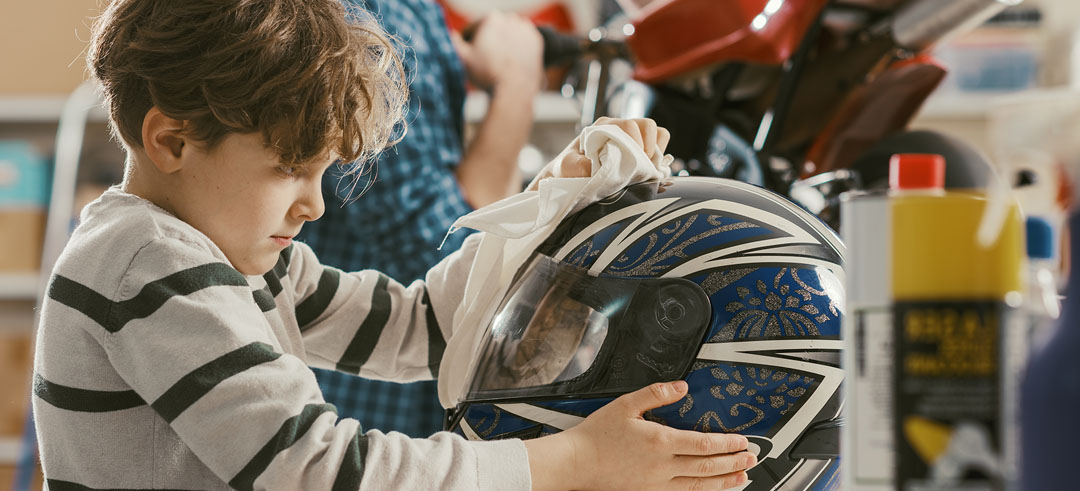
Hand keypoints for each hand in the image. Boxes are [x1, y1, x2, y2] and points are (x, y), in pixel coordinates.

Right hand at [451, 12, 542, 92]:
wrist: (515, 90)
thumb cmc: (487, 75)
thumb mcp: (463, 58)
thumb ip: (453, 42)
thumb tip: (452, 34)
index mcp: (491, 18)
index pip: (473, 29)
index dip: (468, 44)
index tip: (471, 57)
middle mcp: (511, 18)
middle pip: (491, 30)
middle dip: (487, 42)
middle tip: (485, 62)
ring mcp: (526, 29)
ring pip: (507, 35)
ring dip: (502, 44)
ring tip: (499, 63)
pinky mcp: (537, 40)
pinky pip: (521, 42)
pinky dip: (517, 48)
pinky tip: (511, 62)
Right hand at [525, 381, 755, 490]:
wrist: (576, 463)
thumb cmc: (597, 436)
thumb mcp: (626, 405)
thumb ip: (656, 393)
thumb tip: (681, 386)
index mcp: (660, 442)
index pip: (704, 445)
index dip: (728, 444)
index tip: (743, 441)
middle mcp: (662, 466)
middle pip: (707, 467)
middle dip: (733, 463)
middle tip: (752, 459)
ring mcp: (656, 483)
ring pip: (699, 485)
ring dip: (724, 481)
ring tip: (742, 478)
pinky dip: (703, 490)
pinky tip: (711, 488)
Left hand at [527, 117, 671, 189]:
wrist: (566, 175)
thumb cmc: (567, 170)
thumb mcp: (568, 167)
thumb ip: (582, 166)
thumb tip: (601, 168)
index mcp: (602, 127)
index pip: (629, 125)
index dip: (636, 144)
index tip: (634, 164)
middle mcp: (618, 127)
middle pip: (646, 125)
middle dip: (648, 148)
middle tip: (641, 169)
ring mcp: (629, 135)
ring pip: (655, 131)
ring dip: (656, 150)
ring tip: (646, 168)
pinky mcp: (637, 145)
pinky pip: (658, 140)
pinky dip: (660, 153)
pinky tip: (649, 168)